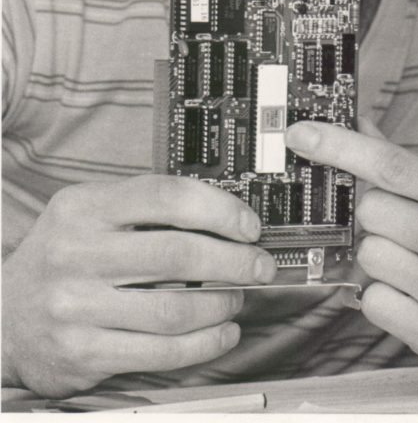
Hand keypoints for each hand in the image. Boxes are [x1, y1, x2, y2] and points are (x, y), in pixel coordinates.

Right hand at [2, 175, 275, 396]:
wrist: (4, 318)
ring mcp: (77, 306)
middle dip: (233, 260)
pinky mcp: (83, 353)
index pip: (165, 197)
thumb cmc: (64, 258)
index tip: (249, 225)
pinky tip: (222, 333)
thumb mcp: (88, 214)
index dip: (218, 209)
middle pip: (178, 254)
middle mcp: (77, 253)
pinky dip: (203, 343)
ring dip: (221, 304)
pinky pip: (160, 351)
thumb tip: (225, 214)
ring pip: (174, 308)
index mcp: (84, 207)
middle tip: (259, 265)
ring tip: (237, 298)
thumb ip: (145, 209)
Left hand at [285, 120, 417, 376]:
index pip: (391, 165)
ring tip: (417, 263)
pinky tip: (415, 294)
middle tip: (404, 226)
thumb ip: (412, 166)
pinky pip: (373, 303)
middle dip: (377, 216)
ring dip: (382, 256)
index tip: (302, 134)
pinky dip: (384, 297)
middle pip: (371, 213)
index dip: (339, 146)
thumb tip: (360, 126)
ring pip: (369, 257)